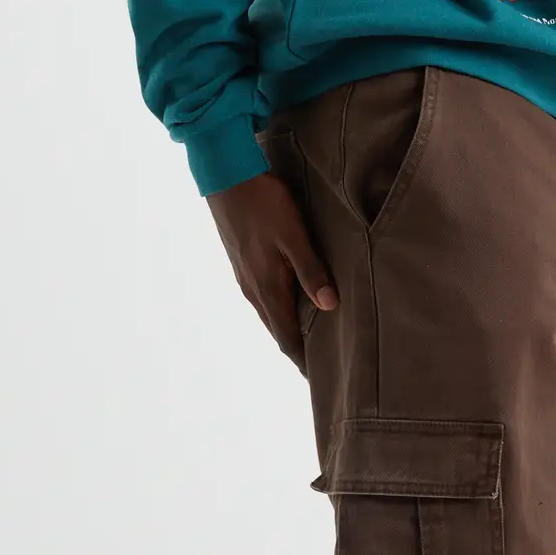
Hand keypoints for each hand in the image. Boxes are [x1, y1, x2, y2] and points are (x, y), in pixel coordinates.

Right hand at [207, 172, 338, 371]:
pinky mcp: (243, 266)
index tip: (320, 380)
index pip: (288, 341)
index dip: (304, 362)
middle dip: (299, 352)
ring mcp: (246, 279)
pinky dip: (281, 313)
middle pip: (280, 334)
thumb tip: (330, 306)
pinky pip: (264, 300)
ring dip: (289, 332)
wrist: (225, 175)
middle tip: (322, 368)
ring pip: (271, 317)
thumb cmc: (263, 204)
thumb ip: (312, 272)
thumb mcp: (294, 237)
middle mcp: (254, 292)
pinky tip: (293, 307)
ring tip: (311, 342)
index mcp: (267, 291)